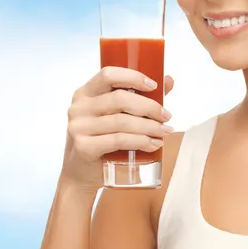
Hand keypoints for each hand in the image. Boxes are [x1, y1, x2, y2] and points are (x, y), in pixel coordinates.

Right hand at [60, 67, 173, 193]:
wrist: (81, 173)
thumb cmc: (101, 139)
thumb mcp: (115, 115)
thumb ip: (139, 97)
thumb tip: (168, 80)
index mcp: (85, 93)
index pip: (108, 75)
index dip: (132, 77)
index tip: (153, 86)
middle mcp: (79, 107)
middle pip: (119, 99)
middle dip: (149, 107)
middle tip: (166, 116)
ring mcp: (79, 127)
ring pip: (121, 121)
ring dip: (148, 127)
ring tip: (164, 132)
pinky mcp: (84, 147)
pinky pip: (117, 140)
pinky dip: (139, 141)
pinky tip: (152, 144)